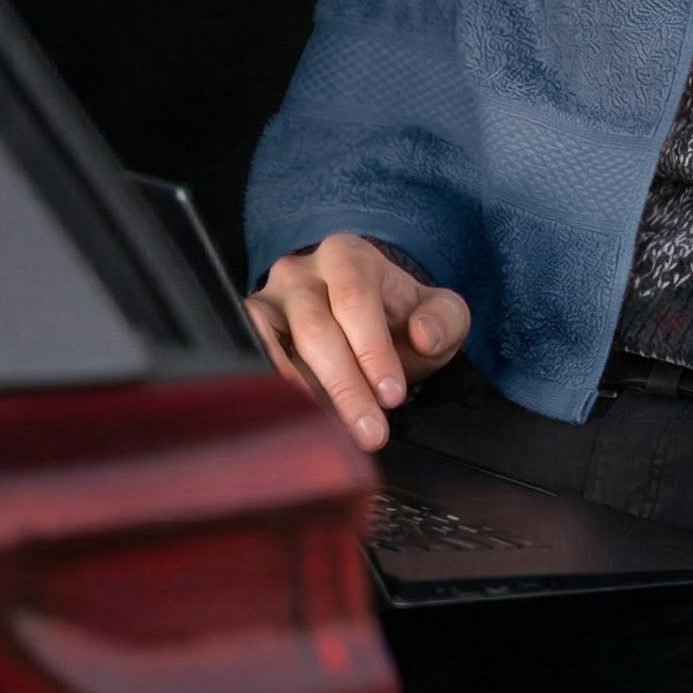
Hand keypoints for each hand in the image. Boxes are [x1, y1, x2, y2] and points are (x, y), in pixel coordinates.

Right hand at [246, 232, 469, 450]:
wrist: (367, 322)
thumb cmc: (400, 318)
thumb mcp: (439, 313)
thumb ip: (444, 319)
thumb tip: (424, 335)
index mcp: (348, 257)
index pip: (356, 300)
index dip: (373, 350)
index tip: (392, 396)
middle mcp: (300, 272)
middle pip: (316, 330)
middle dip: (345, 387)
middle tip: (370, 433)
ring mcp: (268, 300)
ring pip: (278, 348)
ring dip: (306, 398)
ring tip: (334, 436)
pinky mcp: (248, 330)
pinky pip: (252, 360)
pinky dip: (273, 394)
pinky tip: (296, 423)